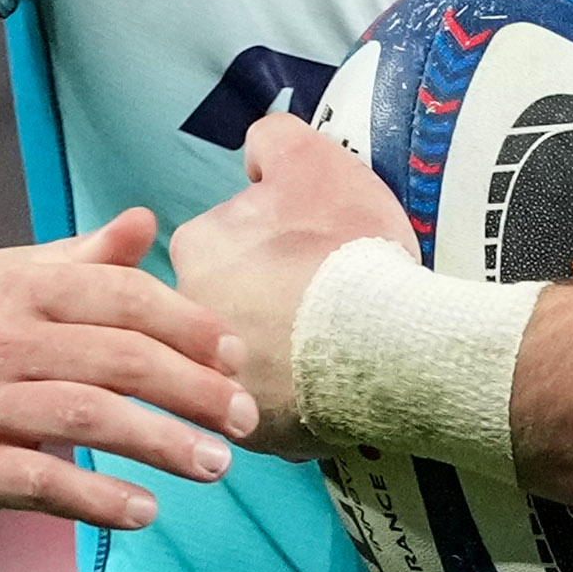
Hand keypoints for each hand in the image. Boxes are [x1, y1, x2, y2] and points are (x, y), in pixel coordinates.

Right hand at [0, 211, 261, 533]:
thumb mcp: (5, 287)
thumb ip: (80, 261)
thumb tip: (147, 222)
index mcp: (18, 287)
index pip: (119, 295)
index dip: (186, 323)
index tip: (236, 356)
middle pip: (116, 357)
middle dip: (191, 390)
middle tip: (244, 420)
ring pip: (87, 417)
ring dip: (161, 443)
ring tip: (215, 466)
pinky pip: (42, 483)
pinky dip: (99, 498)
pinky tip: (146, 510)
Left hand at [159, 112, 417, 457]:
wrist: (384, 343)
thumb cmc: (346, 245)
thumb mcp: (313, 159)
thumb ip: (273, 140)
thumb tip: (255, 156)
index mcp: (197, 248)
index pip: (221, 239)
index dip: (267, 241)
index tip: (307, 253)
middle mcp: (188, 316)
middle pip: (225, 300)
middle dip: (259, 301)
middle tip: (317, 301)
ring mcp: (218, 377)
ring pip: (244, 358)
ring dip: (274, 353)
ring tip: (327, 350)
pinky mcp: (252, 430)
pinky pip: (269, 412)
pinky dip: (295, 402)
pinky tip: (330, 390)